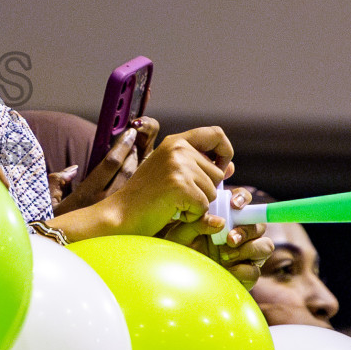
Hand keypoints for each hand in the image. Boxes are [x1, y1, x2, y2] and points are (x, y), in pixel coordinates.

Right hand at [53, 126, 232, 241]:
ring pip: (213, 192)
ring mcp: (179, 166)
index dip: (225, 151)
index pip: (216, 134)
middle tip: (178, 196)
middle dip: (206, 190)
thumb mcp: (172, 173)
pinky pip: (204, 206)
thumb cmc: (145, 197)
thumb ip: (199, 167)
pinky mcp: (180, 186)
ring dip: (198, 204)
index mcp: (175, 141)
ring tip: (173, 203)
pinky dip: (191, 216)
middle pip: (218, 173)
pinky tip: (172, 211)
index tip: (219, 168)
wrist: (121, 214)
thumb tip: (229, 167)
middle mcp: (178, 148)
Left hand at [161, 187, 272, 288]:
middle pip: (260, 224)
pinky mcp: (246, 275)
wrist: (179, 277)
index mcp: (226, 218)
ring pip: (266, 246)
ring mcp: (245, 255)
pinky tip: (226, 270)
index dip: (244, 199)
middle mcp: (240, 234)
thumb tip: (220, 222)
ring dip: (249, 248)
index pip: (243, 202)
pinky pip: (255, 271)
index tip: (235, 204)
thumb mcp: (182, 233)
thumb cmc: (180, 249)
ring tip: (225, 255)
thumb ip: (199, 222)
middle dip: (247, 230)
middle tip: (229, 239)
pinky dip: (242, 270)